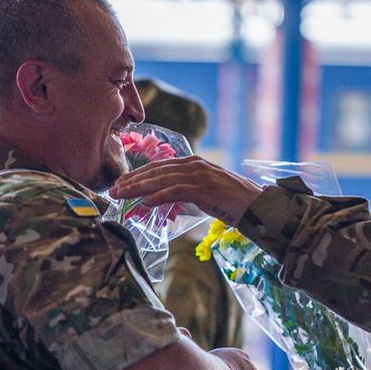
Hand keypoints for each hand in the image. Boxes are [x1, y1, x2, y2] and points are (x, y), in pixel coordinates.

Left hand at [110, 156, 262, 225]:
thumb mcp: (205, 192)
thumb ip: (186, 191)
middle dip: (132, 180)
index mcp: (194, 163)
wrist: (257, 206)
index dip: (138, 174)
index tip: (121, 182)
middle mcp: (194, 165)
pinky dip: (158, 196)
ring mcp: (200, 175)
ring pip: (161, 180)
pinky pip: (176, 191)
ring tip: (121, 195)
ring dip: (138, 188)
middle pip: (156, 171)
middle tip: (113, 189)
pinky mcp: (205, 188)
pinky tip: (144, 203)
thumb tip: (165, 200)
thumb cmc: (233, 203)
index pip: (159, 166)